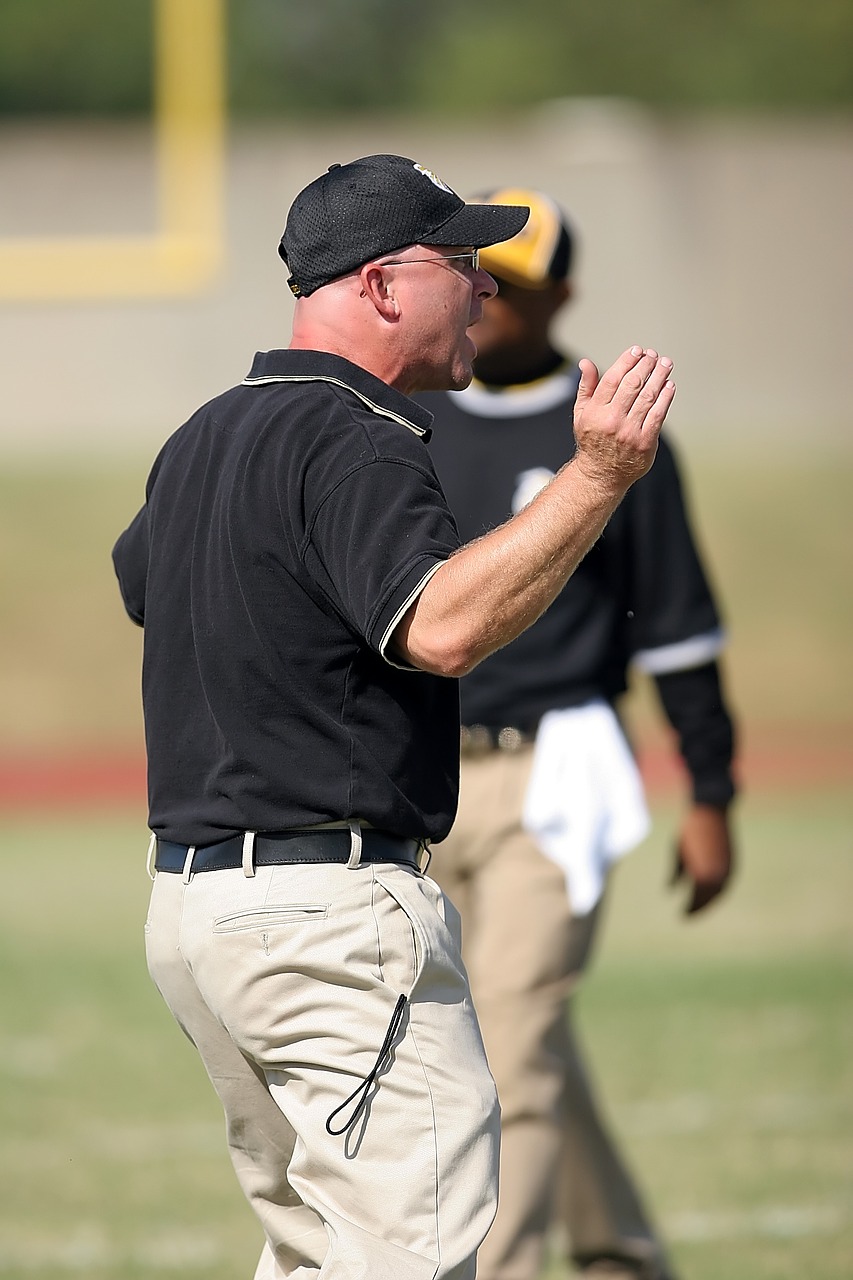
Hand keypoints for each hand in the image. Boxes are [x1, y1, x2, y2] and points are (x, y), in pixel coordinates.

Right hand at [573, 346, 674, 491]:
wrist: (601, 474)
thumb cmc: (592, 439)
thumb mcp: (582, 413)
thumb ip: (586, 387)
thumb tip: (586, 362)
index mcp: (595, 412)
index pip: (613, 379)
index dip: (627, 361)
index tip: (637, 350)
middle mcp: (612, 421)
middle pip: (632, 385)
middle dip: (646, 366)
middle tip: (654, 355)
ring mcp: (629, 432)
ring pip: (648, 397)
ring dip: (659, 377)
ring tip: (666, 364)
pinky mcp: (645, 442)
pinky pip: (658, 415)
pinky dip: (665, 397)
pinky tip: (669, 385)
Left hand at [670, 803, 734, 914]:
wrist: (711, 810)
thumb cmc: (690, 829)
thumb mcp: (678, 850)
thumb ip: (675, 872)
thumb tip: (669, 890)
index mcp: (702, 873)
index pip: (696, 898)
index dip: (690, 908)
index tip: (682, 915)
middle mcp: (718, 874)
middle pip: (709, 898)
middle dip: (699, 908)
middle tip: (687, 915)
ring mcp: (728, 868)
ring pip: (719, 893)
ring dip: (709, 902)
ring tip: (698, 907)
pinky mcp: (733, 863)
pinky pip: (725, 884)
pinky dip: (718, 892)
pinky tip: (710, 893)